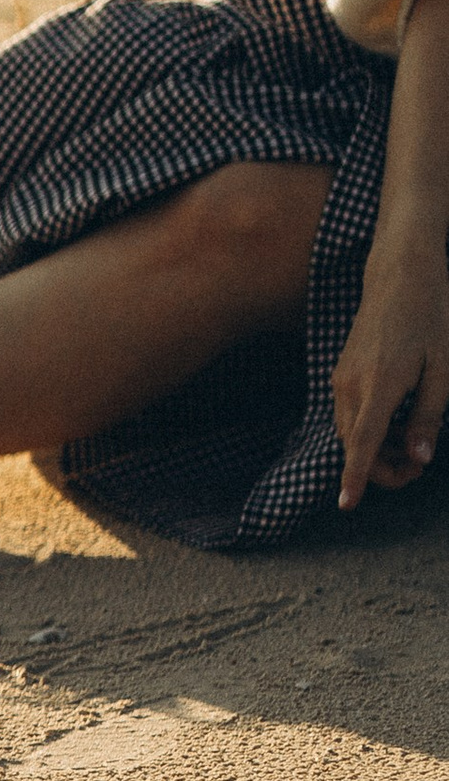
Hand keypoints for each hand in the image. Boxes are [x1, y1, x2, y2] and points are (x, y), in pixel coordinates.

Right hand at [332, 249, 448, 509]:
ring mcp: (341, 376)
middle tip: (420, 467)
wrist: (401, 275)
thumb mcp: (443, 371)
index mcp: (380, 384)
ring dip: (375, 449)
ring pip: (348, 431)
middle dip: (381, 468)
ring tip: (413, 444)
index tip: (347, 505)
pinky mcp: (341, 371)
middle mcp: (351, 383)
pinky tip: (397, 421)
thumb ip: (427, 418)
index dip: (356, 476)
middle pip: (354, 444)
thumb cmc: (431, 318)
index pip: (362, 442)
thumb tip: (417, 458)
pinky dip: (369, 429)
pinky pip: (348, 413)